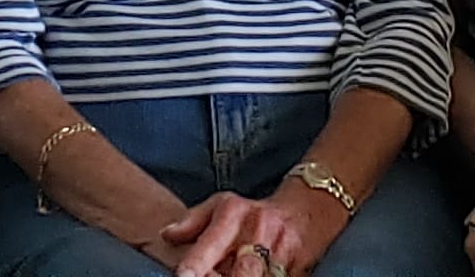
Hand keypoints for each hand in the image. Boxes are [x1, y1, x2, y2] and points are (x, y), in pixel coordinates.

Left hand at [158, 189, 312, 276]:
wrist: (307, 210)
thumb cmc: (253, 213)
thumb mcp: (220, 205)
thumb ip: (191, 221)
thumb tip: (166, 234)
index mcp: (234, 216)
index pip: (212, 243)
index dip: (196, 265)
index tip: (183, 276)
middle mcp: (259, 234)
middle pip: (242, 272)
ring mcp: (281, 255)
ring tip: (229, 275)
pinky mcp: (297, 271)